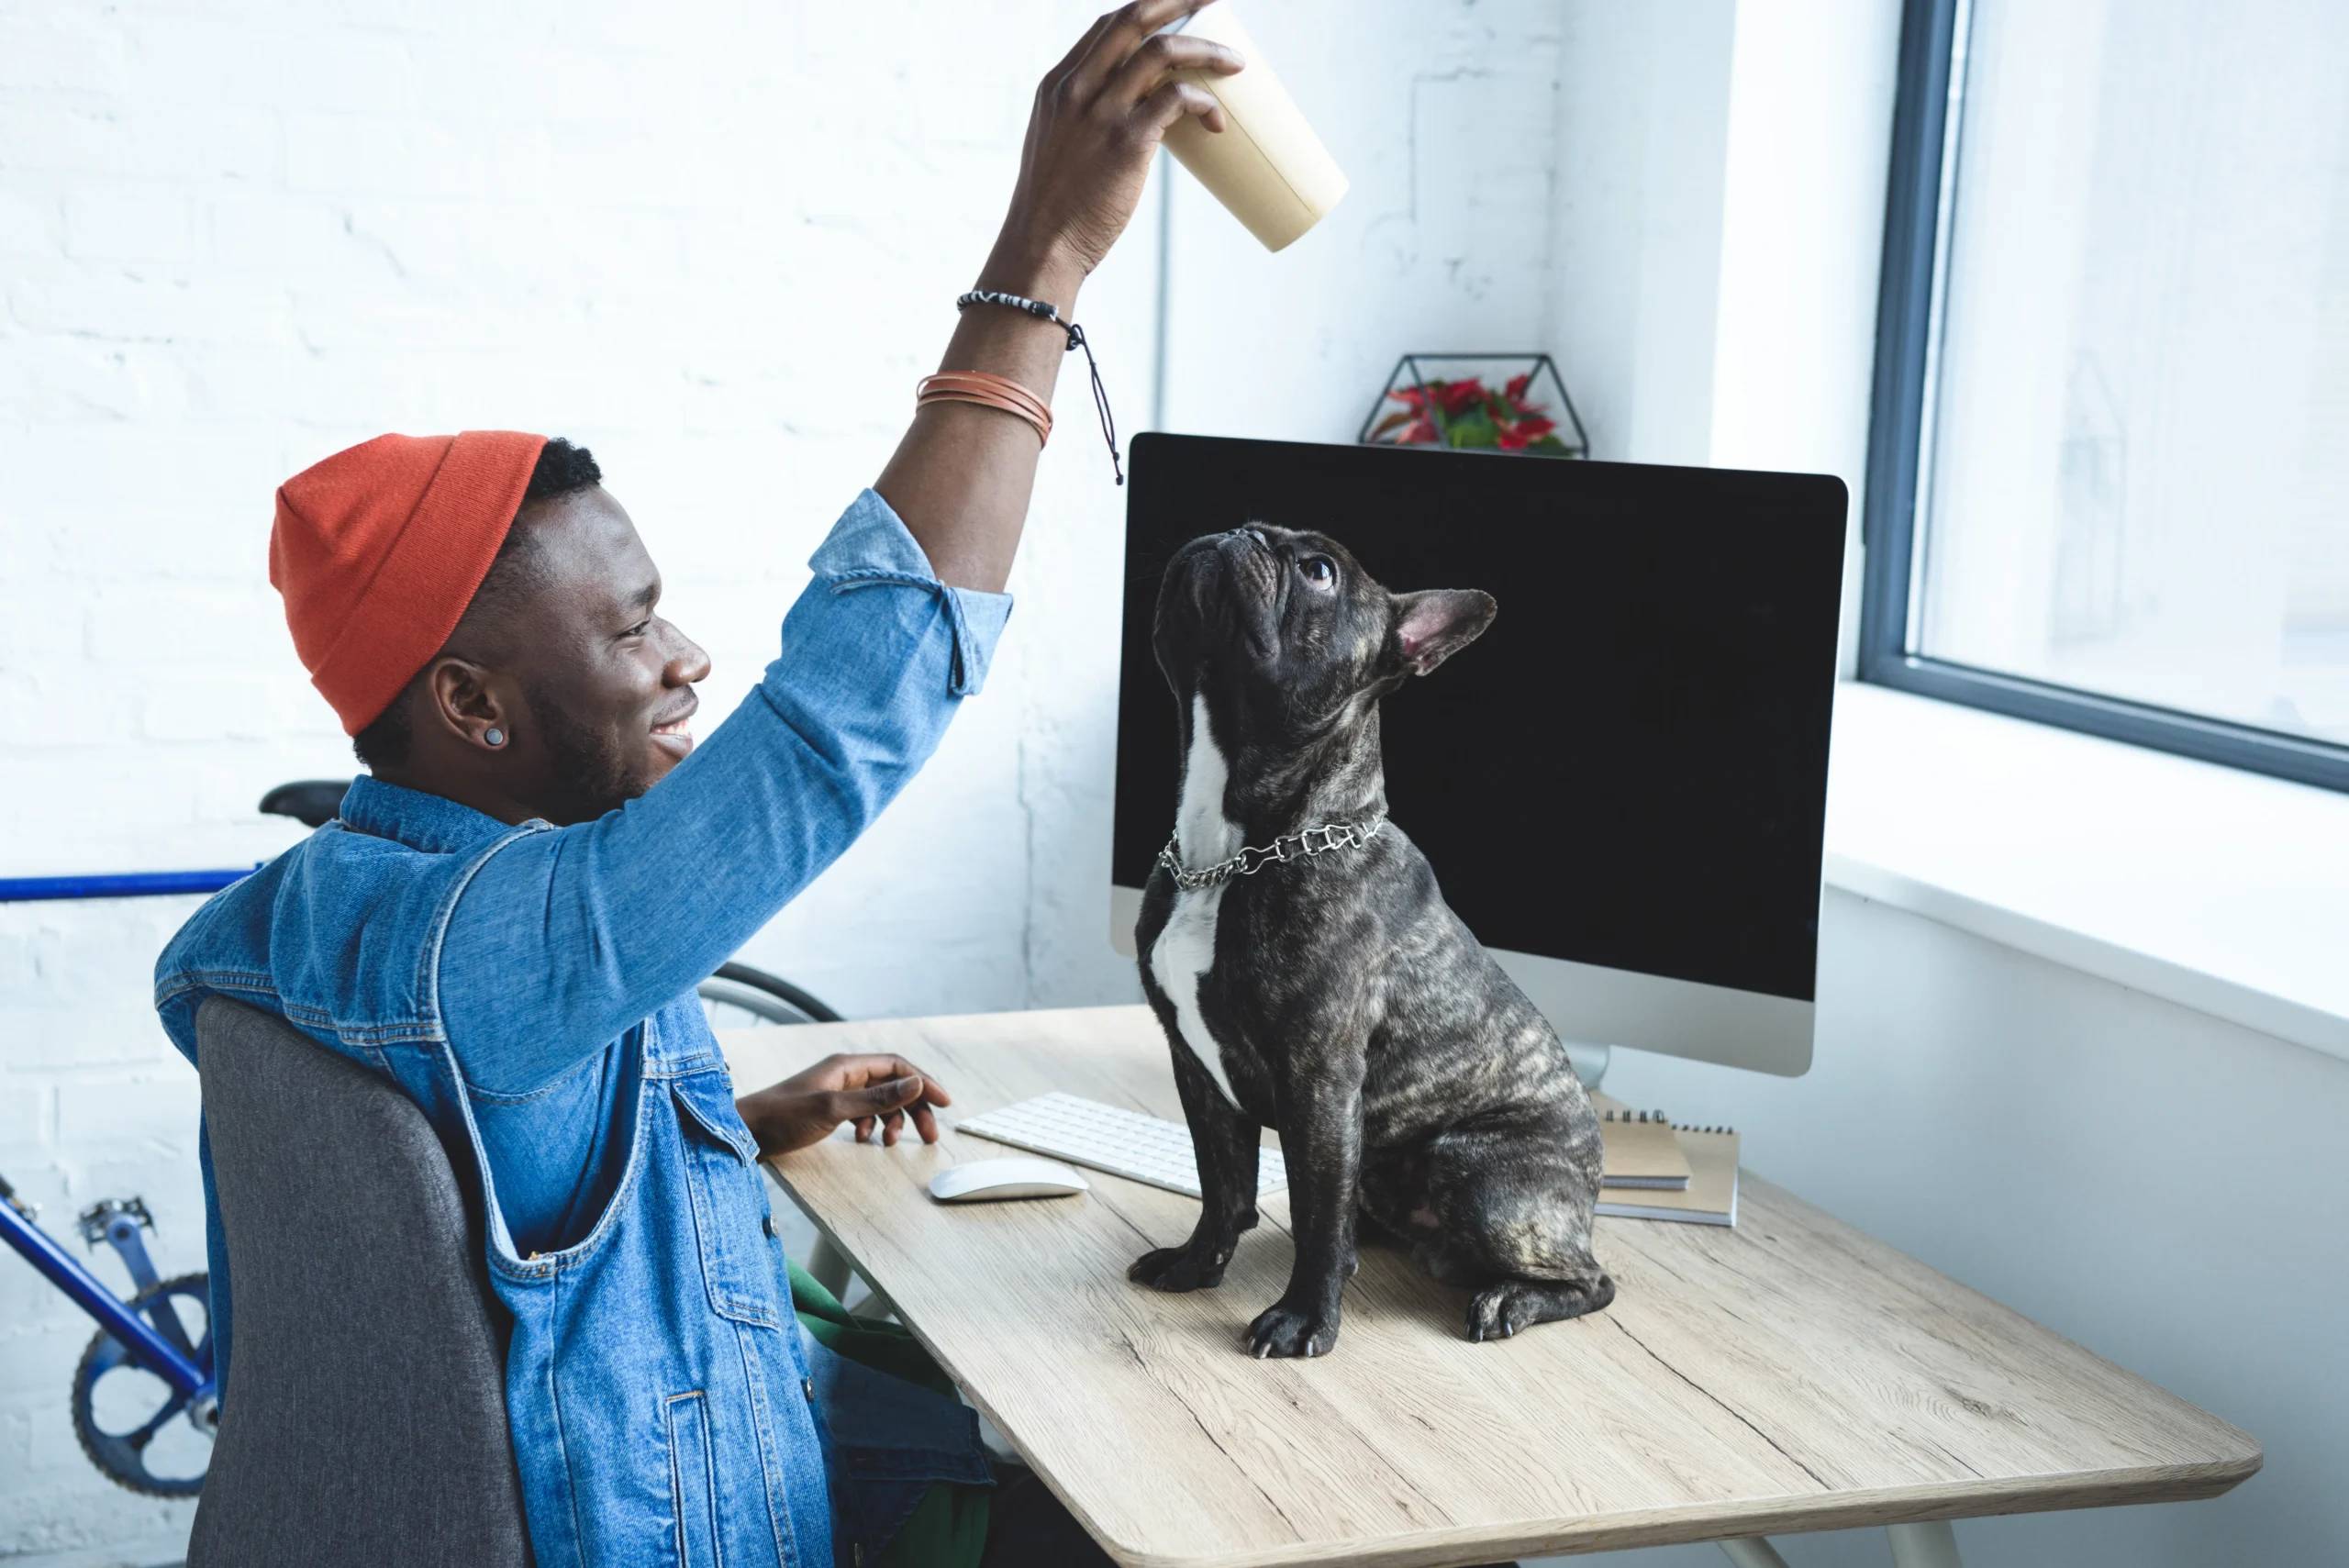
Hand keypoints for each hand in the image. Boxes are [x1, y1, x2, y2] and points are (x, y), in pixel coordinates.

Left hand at [735, 1053, 951, 1157]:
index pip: (897, 1067)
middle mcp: (844, 1074)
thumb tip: (916, 1084)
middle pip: (892, 1085)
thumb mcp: (834, 1109)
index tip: (944, 1103)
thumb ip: (876, 1098)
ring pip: (879, 1102)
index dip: (923, 1083)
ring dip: (892, 1121)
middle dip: (913, 1108)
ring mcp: (836, 1091)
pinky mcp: (828, 1109)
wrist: (743, 1133)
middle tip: (928, 1134)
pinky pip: (862, 1114)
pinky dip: (871, 1127)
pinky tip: (864, 1141)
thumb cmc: (782, 1118)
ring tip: (890, 1143)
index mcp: (847, 1066)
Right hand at [987, 0, 1244, 289]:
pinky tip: (1216, 119)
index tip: (1183, 8)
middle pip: (1135, 19)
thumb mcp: (1059, 146)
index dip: (1150, 8)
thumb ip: (1088, 121)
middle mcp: (1077, 88)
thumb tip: (1141, 119)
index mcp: (1059, 84)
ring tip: (1235, 63)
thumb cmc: (1055, 208)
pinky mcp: (1127, 142)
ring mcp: (1101, 112)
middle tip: (1217, 0)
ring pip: (1162, 51)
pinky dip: (1203, 101)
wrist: (1041, 247)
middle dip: (1182, 1)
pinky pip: (1176, 99)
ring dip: (1206, 50)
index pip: (1108, 24)